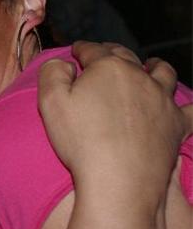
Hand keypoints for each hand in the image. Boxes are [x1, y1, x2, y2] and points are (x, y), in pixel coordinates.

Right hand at [38, 41, 192, 205]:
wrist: (119, 179)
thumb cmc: (81, 141)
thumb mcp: (50, 102)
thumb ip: (52, 73)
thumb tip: (63, 62)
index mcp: (107, 68)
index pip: (92, 50)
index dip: (82, 49)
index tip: (76, 50)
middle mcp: (139, 77)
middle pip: (125, 56)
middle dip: (112, 52)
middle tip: (103, 55)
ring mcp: (162, 99)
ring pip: (162, 72)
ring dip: (154, 66)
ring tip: (150, 66)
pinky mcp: (176, 124)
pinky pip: (190, 109)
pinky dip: (188, 104)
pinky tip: (184, 104)